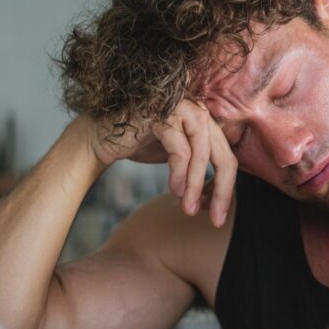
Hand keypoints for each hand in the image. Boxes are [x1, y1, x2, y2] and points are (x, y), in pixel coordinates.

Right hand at [81, 99, 236, 227]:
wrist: (101, 137)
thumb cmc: (140, 144)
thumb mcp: (178, 156)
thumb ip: (199, 168)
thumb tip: (218, 198)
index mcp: (205, 121)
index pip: (227, 157)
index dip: (226, 188)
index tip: (219, 215)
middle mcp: (197, 110)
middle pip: (223, 155)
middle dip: (221, 191)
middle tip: (215, 219)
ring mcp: (180, 108)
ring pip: (202, 153)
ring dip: (196, 185)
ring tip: (188, 207)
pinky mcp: (162, 114)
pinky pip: (180, 149)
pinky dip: (180, 173)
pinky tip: (174, 190)